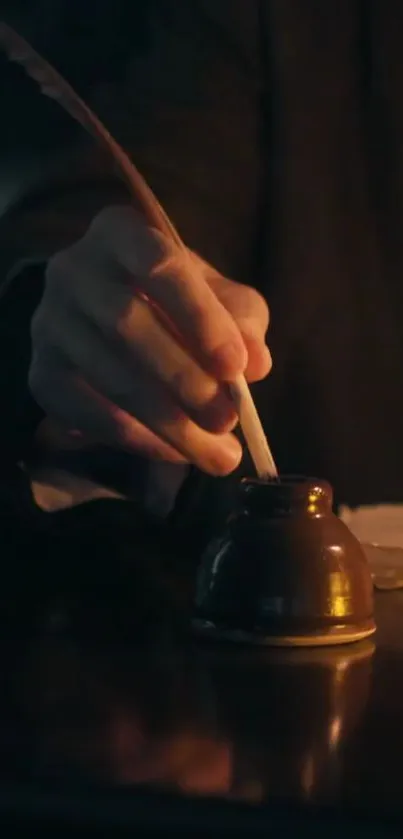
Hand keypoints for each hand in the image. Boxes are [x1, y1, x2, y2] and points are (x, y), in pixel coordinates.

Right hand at [29, 206, 270, 475]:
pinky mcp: (42, 374)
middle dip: (185, 379)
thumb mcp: (218, 297)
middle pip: (127, 324)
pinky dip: (138, 439)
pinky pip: (88, 413)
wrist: (107, 319)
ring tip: (217, 454)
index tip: (236, 366)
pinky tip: (176, 453)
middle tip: (228, 420)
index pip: (159, 264)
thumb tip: (255, 363)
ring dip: (169, 422)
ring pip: (111, 376)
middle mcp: (73, 271)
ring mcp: (50, 324)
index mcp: (120, 233)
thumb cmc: (176, 301)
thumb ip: (242, 320)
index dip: (200, 316)